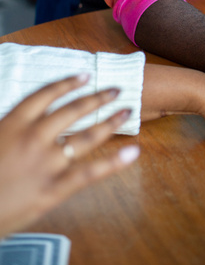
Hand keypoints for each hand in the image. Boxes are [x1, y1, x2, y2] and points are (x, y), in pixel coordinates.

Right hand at [0, 75, 139, 237]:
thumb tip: (29, 116)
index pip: (46, 94)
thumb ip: (12, 127)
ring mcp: (47, 162)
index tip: (85, 76)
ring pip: (87, 136)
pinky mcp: (54, 188)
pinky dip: (114, 162)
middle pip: (74, 110)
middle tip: (117, 90)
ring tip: (127, 111)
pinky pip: (90, 172)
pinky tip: (133, 152)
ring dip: (111, 121)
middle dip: (99, 98)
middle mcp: (34, 137)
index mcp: (14, 122)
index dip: (68, 83)